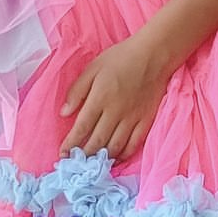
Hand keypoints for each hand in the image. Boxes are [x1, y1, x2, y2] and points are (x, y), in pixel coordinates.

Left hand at [59, 34, 171, 162]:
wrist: (154, 55)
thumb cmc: (121, 58)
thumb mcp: (93, 68)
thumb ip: (77, 90)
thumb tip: (64, 113)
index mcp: (99, 98)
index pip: (81, 128)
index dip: (71, 144)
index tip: (63, 154)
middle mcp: (115, 112)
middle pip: (97, 141)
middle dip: (84, 154)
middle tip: (76, 161)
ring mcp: (132, 118)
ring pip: (114, 146)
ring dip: (101, 157)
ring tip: (93, 161)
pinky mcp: (146, 120)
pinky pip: (133, 144)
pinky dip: (123, 154)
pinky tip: (116, 157)